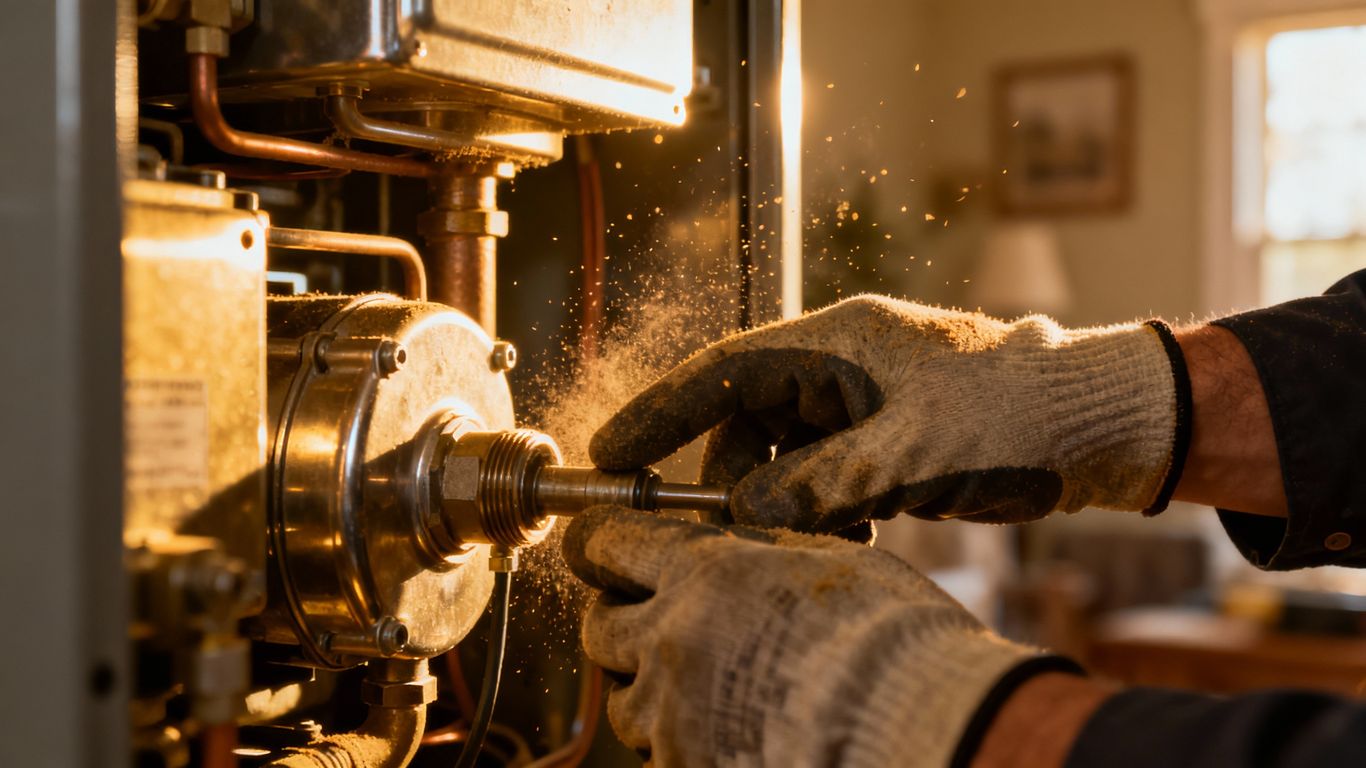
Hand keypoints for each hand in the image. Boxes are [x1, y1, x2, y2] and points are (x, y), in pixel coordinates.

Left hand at [562, 506, 1060, 767]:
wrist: (917, 730)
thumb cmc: (891, 639)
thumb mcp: (824, 558)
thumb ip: (753, 549)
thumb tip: (719, 541)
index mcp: (703, 575)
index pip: (605, 544)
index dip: (597, 544)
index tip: (599, 548)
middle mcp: (672, 642)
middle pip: (599, 627)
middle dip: (620, 620)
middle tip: (660, 620)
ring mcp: (673, 717)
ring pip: (624, 701)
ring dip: (650, 688)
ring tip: (711, 685)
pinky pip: (661, 752)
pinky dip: (682, 739)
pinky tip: (734, 727)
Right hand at [591, 296, 1185, 532]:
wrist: (1094, 422)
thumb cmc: (1013, 415)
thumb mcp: (911, 457)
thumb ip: (822, 485)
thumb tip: (743, 514)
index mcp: (837, 341)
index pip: (722, 369)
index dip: (659, 411)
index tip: (611, 452)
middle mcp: (839, 363)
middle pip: (746, 420)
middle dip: (735, 480)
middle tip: (736, 533)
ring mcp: (861, 397)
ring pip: (784, 453)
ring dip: (786, 501)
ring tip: (822, 537)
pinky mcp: (883, 431)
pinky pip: (823, 470)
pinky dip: (821, 506)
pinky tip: (853, 535)